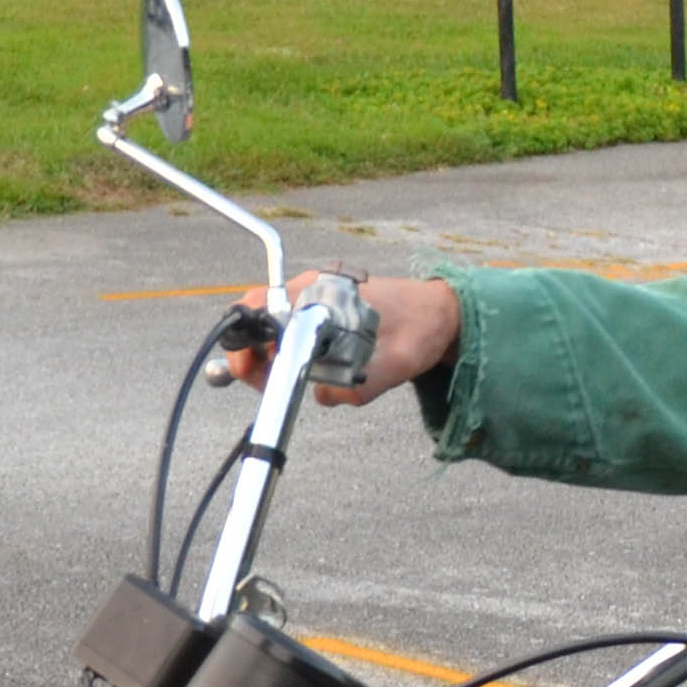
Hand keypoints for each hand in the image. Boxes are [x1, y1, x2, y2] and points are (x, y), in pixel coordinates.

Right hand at [219, 272, 457, 404]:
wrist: (440, 313)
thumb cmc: (421, 328)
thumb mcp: (398, 362)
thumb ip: (361, 383)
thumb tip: (324, 396)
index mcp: (323, 293)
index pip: (262, 305)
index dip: (247, 338)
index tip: (251, 367)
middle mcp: (313, 290)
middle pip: (258, 317)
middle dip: (253, 352)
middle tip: (264, 382)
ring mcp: (316, 300)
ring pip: (272, 326)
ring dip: (270, 356)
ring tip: (284, 380)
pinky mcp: (323, 314)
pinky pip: (291, 331)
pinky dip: (288, 353)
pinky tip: (305, 371)